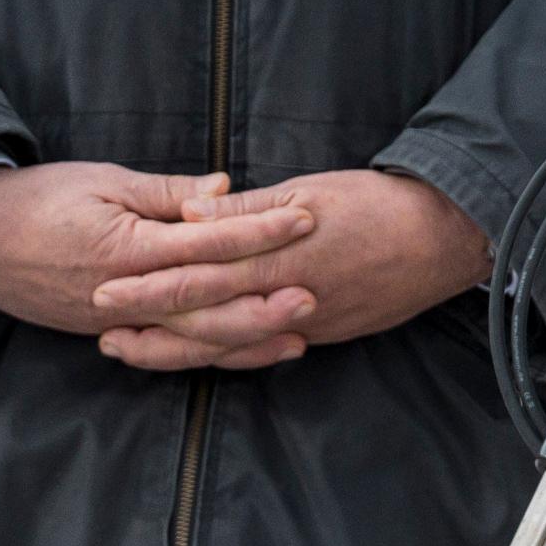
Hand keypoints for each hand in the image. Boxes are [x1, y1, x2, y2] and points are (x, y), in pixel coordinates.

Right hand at [0, 163, 316, 355]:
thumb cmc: (39, 198)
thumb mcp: (104, 180)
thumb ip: (167, 192)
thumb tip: (225, 191)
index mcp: (127, 248)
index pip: (207, 243)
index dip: (259, 231)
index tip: (305, 217)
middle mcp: (123, 294)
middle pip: (206, 306)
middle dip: (263, 302)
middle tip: (316, 294)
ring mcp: (113, 322)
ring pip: (189, 341)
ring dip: (245, 341)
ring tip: (296, 337)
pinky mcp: (105, 333)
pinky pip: (165, 350)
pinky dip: (206, 355)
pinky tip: (241, 353)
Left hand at [88, 169, 491, 372]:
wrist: (443, 239)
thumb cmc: (377, 203)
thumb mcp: (309, 190)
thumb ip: (247, 209)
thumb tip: (191, 211)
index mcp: (276, 257)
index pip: (197, 276)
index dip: (147, 287)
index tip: (104, 290)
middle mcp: (284, 299)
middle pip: (203, 322)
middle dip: (149, 329)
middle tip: (101, 333)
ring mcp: (303, 324)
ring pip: (227, 346)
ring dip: (177, 351)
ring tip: (134, 351)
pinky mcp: (322, 334)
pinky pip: (261, 352)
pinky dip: (224, 356)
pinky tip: (200, 356)